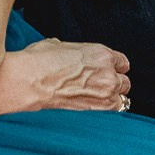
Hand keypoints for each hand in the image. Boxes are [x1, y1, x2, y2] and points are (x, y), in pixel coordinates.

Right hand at [0, 38, 129, 115]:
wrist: (29, 81)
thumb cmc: (39, 61)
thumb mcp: (59, 45)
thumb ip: (77, 52)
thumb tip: (73, 56)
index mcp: (101, 53)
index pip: (122, 62)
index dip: (113, 66)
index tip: (108, 70)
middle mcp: (108, 73)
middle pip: (124, 81)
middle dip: (114, 81)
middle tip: (100, 83)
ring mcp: (105, 93)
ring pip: (123, 96)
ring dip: (113, 96)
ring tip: (99, 96)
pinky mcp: (98, 110)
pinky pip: (115, 110)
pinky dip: (109, 109)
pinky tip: (98, 106)